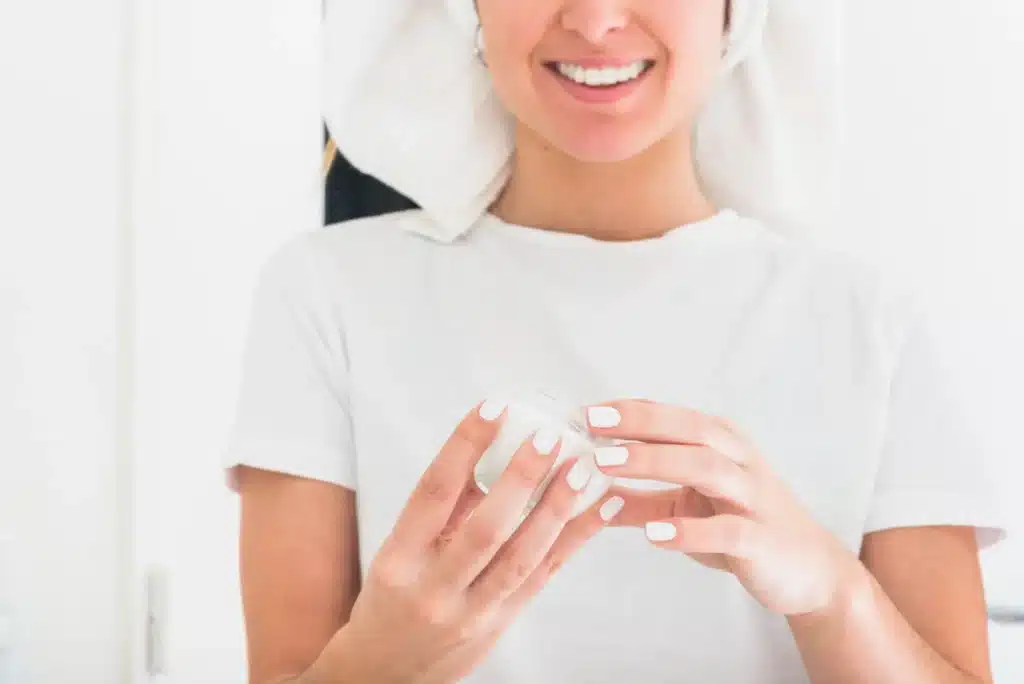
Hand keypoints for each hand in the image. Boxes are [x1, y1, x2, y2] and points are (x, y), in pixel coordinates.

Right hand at [326, 400, 623, 683]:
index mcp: (399, 559)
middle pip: (485, 528)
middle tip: (550, 437)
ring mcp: (472, 612)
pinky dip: (576, 538)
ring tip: (583, 468)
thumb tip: (490, 450)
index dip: (464, 446)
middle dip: (522, 479)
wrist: (387, 671)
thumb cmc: (392, 600)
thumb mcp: (399, 551)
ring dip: (558, 508)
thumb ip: (442, 507)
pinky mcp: (502, 625)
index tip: (493, 408)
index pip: (433, 492)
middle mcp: (435, 589)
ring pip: (523, 557)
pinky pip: (545, 576)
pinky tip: (599, 508)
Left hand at [585, 399, 862, 616]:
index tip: (585, 410)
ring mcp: (754, 499)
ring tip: (607, 464)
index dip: (630, 411)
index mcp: (722, 445)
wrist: (812, 572)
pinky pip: (727, 530)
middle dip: (639, 423)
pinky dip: (689, 531)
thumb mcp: (688, 509)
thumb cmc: (745, 529)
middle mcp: (740, 462)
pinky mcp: (763, 540)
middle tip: (591, 424)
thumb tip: (590, 493)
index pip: (672, 417)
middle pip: (690, 431)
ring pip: (706, 468)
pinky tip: (654, 534)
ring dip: (653, 461)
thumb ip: (643, 501)